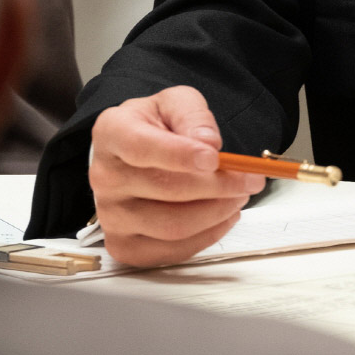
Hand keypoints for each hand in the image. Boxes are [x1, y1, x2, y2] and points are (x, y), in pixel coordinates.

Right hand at [89, 85, 264, 267]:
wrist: (136, 152)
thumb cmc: (155, 126)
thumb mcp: (176, 102)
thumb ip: (193, 115)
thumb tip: (207, 143)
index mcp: (112, 132)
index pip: (141, 147)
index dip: (179, 155)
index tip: (214, 158)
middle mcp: (105, 177)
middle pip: (165, 189)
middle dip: (217, 185)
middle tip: (250, 178)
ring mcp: (111, 216)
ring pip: (172, 226)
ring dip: (216, 212)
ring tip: (238, 195)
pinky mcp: (123, 245)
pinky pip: (171, 251)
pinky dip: (206, 236)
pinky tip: (222, 216)